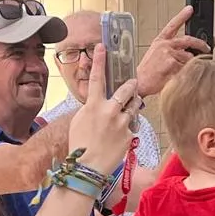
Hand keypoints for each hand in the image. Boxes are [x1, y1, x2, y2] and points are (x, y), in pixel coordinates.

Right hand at [68, 51, 142, 174]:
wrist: (87, 168)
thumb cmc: (79, 145)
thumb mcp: (80, 121)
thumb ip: (91, 108)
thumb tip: (99, 102)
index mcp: (93, 106)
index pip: (96, 78)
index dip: (99, 61)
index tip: (102, 47)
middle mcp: (109, 111)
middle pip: (126, 89)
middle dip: (131, 86)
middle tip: (132, 85)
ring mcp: (122, 122)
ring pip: (135, 106)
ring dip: (133, 105)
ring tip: (127, 112)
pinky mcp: (130, 135)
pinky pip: (132, 126)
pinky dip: (128, 128)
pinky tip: (119, 137)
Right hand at [135, 7, 211, 96]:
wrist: (140, 82)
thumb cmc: (148, 71)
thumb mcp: (157, 55)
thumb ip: (173, 49)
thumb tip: (191, 49)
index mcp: (160, 41)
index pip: (173, 25)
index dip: (182, 16)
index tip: (190, 9)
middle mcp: (164, 45)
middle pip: (189, 40)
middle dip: (201, 44)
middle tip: (207, 47)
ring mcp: (168, 54)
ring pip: (190, 57)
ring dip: (192, 64)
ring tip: (186, 70)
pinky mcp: (172, 64)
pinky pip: (187, 68)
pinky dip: (187, 73)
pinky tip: (180, 76)